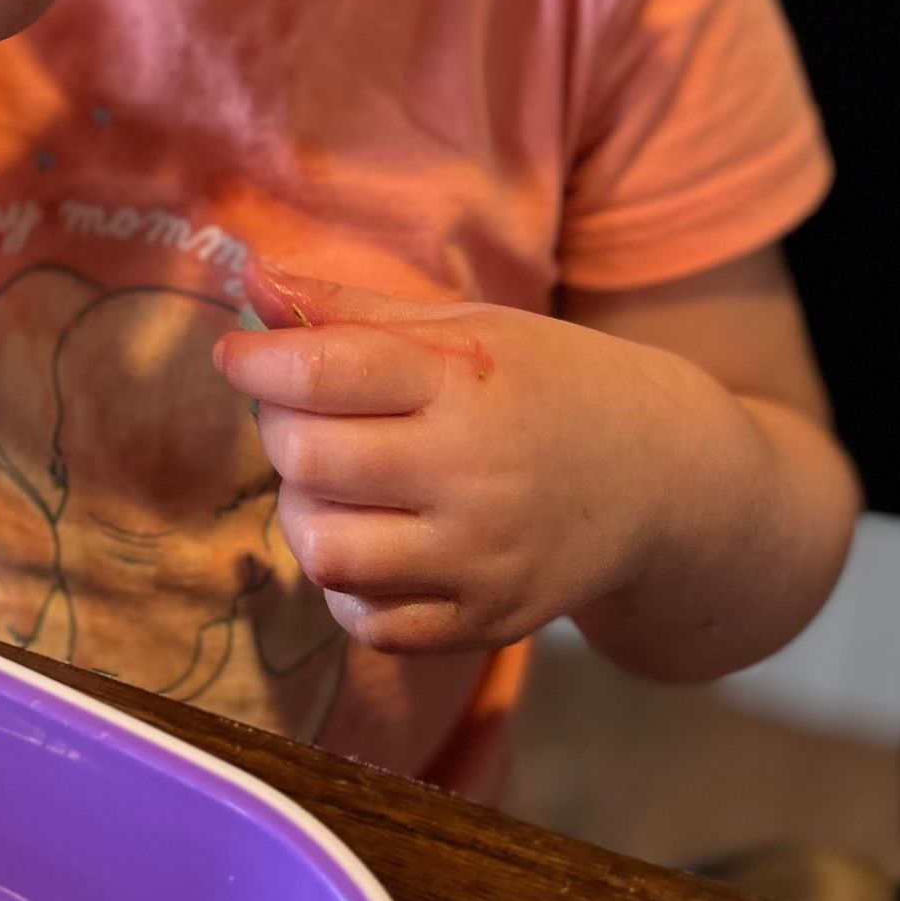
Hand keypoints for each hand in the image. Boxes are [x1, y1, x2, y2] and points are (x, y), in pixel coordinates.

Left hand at [214, 260, 686, 652]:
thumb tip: (249, 276)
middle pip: (308, 463)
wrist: (663, 479)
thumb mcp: (463, 326)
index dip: (256, 361)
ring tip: (334, 482)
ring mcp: (480, 560)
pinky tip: (372, 540)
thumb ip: (350, 308)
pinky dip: (345, 586)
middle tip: (299, 413)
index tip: (236, 354)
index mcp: (464, 384)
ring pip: (325, 553)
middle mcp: (472, 476)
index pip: (323, 373)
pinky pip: (367, 623)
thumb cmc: (546, 383)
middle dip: (278, 430)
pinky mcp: (486, 624)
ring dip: (303, 512)